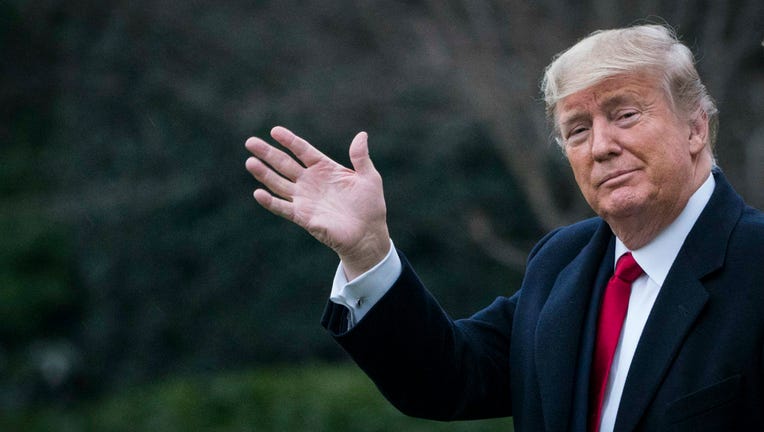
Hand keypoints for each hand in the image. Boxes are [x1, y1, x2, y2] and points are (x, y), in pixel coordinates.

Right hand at [245, 126, 390, 278]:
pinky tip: (258, 193)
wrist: (368, 235)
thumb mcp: (369, 177)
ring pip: (279, 183)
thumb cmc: (370, 206)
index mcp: (325, 168)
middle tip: (250, 142)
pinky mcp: (303, 217)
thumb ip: (361, 157)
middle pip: (285, 164)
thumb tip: (361, 134)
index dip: (289, 140)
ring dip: (264, 174)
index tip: (274, 131)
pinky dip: (270, 202)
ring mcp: (305, 199)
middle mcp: (311, 182)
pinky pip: (283, 208)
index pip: (303, 150)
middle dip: (268, 153)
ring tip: (250, 162)